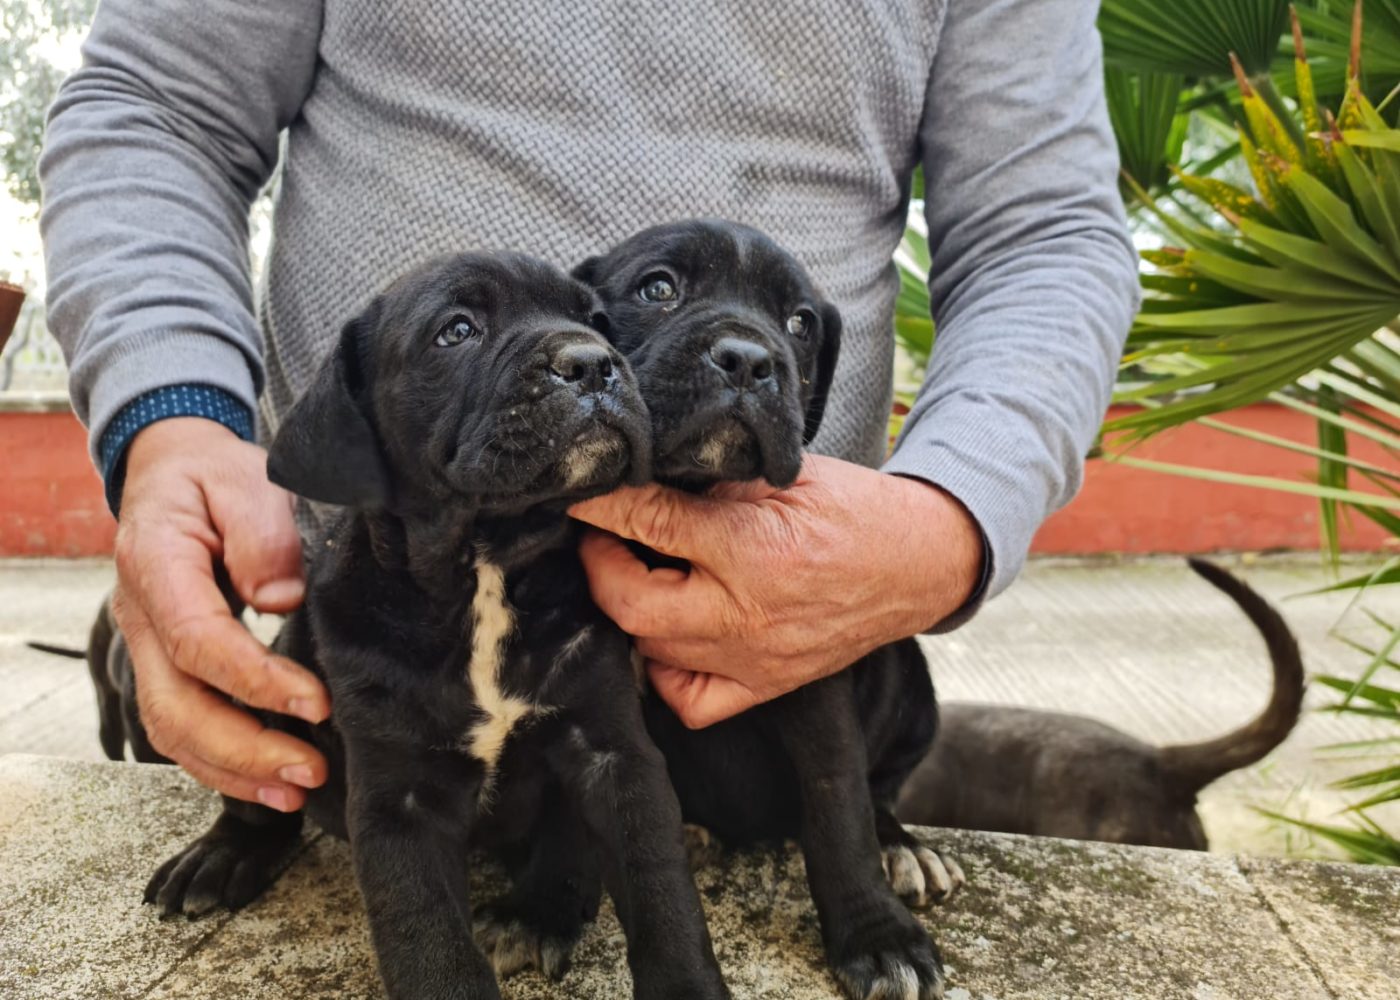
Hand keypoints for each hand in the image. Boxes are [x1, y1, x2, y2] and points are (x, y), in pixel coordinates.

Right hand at [111, 418, 330, 810]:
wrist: (176, 471)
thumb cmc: (216, 476)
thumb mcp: (246, 479)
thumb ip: (264, 533)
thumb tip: (281, 598)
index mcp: (156, 563)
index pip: (199, 640)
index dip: (255, 681)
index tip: (316, 703)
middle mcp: (140, 616)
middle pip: (175, 704)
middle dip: (243, 748)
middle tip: (309, 768)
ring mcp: (146, 646)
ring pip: (170, 729)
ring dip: (232, 769)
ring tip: (295, 790)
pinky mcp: (165, 664)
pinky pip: (179, 727)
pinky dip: (220, 764)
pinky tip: (267, 784)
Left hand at [570, 453, 981, 727]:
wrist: (919, 563)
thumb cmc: (855, 508)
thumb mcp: (782, 471)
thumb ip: (710, 476)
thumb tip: (638, 471)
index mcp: (755, 549)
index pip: (649, 523)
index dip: (600, 504)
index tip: (574, 489)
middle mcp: (748, 615)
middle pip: (629, 602)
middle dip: (599, 563)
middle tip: (602, 532)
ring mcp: (755, 661)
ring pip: (649, 649)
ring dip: (628, 608)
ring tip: (633, 570)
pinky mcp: (764, 686)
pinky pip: (688, 701)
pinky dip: (661, 669)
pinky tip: (667, 630)